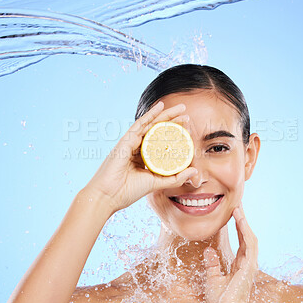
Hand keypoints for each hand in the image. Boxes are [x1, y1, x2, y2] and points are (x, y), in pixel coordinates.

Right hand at [83, 101, 196, 215]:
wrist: (108, 196)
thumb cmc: (127, 191)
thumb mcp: (156, 183)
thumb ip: (175, 178)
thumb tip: (194, 170)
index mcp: (143, 157)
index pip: (161, 141)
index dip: (174, 134)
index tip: (187, 129)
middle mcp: (137, 147)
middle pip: (157, 130)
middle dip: (173, 121)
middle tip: (187, 114)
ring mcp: (131, 142)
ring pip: (151, 125)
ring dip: (166, 115)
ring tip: (181, 108)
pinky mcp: (126, 140)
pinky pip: (140, 124)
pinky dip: (151, 114)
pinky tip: (161, 106)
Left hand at [203, 201, 258, 302]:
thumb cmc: (221, 301)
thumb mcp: (212, 279)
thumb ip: (212, 264)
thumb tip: (208, 251)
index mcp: (239, 265)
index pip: (241, 240)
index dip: (238, 226)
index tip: (234, 213)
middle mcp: (247, 262)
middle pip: (246, 236)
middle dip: (242, 220)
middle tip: (239, 204)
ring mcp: (250, 263)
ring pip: (250, 237)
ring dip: (244, 222)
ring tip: (239, 208)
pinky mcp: (249, 265)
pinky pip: (250, 244)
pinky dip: (245, 231)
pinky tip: (241, 220)